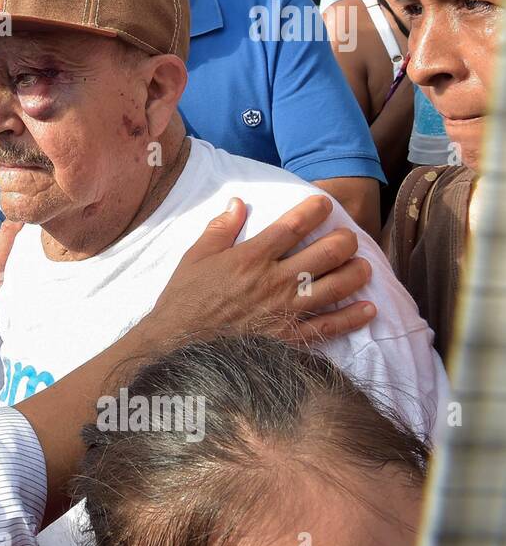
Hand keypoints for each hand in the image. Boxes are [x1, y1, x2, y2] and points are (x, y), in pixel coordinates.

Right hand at [140, 195, 374, 346]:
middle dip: (345, 240)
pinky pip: (330, 327)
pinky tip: (369, 308)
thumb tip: (238, 202)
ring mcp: (285, 310)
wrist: (177, 343)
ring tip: (363, 265)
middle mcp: (274, 281)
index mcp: (251, 257)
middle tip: (349, 237)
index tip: (325, 203)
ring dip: (356, 273)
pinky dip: (353, 318)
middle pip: (326, 253)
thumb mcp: (195, 257)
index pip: (292, 226)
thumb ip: (220, 229)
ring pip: (336, 286)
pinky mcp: (289, 338)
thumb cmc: (184, 299)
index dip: (314, 210)